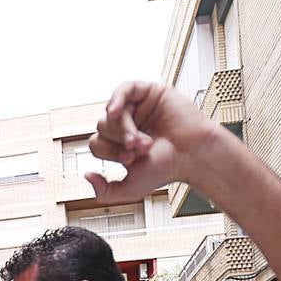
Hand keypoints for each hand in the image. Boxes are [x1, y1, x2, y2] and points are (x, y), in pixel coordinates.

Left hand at [85, 82, 222, 204]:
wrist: (193, 156)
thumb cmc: (167, 168)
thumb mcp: (130, 189)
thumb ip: (105, 192)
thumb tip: (87, 176)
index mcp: (119, 144)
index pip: (98, 144)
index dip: (110, 153)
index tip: (132, 160)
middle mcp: (127, 125)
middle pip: (102, 128)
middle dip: (119, 142)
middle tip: (141, 149)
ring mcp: (136, 108)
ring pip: (111, 112)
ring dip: (123, 128)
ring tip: (142, 139)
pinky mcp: (148, 93)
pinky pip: (123, 89)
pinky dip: (116, 99)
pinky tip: (117, 111)